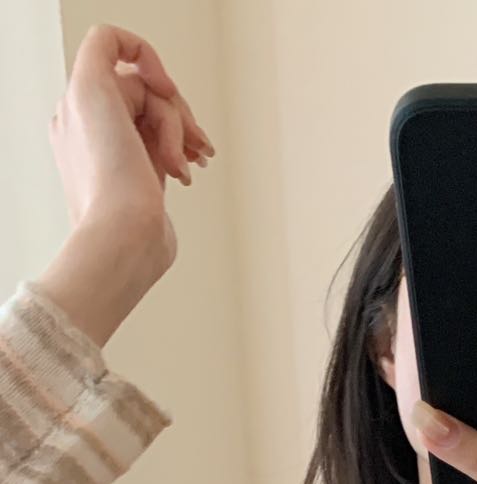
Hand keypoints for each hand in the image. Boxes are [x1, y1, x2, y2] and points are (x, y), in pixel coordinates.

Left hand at [37, 24, 213, 345]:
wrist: (126, 238)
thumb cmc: (109, 178)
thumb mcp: (91, 88)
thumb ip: (104, 48)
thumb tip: (138, 59)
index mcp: (80, 99)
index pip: (122, 55)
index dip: (151, 63)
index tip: (167, 89)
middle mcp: (96, 123)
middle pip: (150, 91)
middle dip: (176, 114)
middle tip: (190, 141)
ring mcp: (120, 151)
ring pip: (164, 121)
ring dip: (184, 138)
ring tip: (192, 164)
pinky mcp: (142, 177)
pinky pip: (169, 150)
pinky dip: (182, 157)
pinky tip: (186, 175)